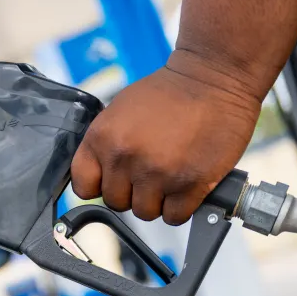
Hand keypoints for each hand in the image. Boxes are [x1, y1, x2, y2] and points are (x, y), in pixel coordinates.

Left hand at [70, 56, 260, 224]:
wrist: (213, 78)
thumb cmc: (168, 93)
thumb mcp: (120, 111)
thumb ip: (105, 145)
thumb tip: (99, 177)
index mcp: (102, 138)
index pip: (84, 187)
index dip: (99, 187)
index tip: (112, 182)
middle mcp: (125, 158)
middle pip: (117, 202)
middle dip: (132, 192)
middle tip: (150, 174)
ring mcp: (158, 173)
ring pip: (145, 213)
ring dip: (158, 201)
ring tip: (169, 178)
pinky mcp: (190, 184)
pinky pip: (174, 216)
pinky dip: (181, 207)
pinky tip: (185, 188)